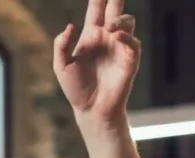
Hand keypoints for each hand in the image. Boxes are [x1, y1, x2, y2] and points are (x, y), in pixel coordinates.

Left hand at [53, 0, 140, 123]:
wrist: (90, 109)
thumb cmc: (75, 88)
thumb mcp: (61, 66)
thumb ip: (61, 45)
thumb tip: (70, 26)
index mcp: (91, 35)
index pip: (96, 9)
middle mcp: (107, 38)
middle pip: (115, 9)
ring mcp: (119, 48)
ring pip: (127, 22)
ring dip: (120, 19)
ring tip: (110, 27)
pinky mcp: (129, 61)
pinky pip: (133, 43)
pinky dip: (127, 37)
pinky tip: (117, 36)